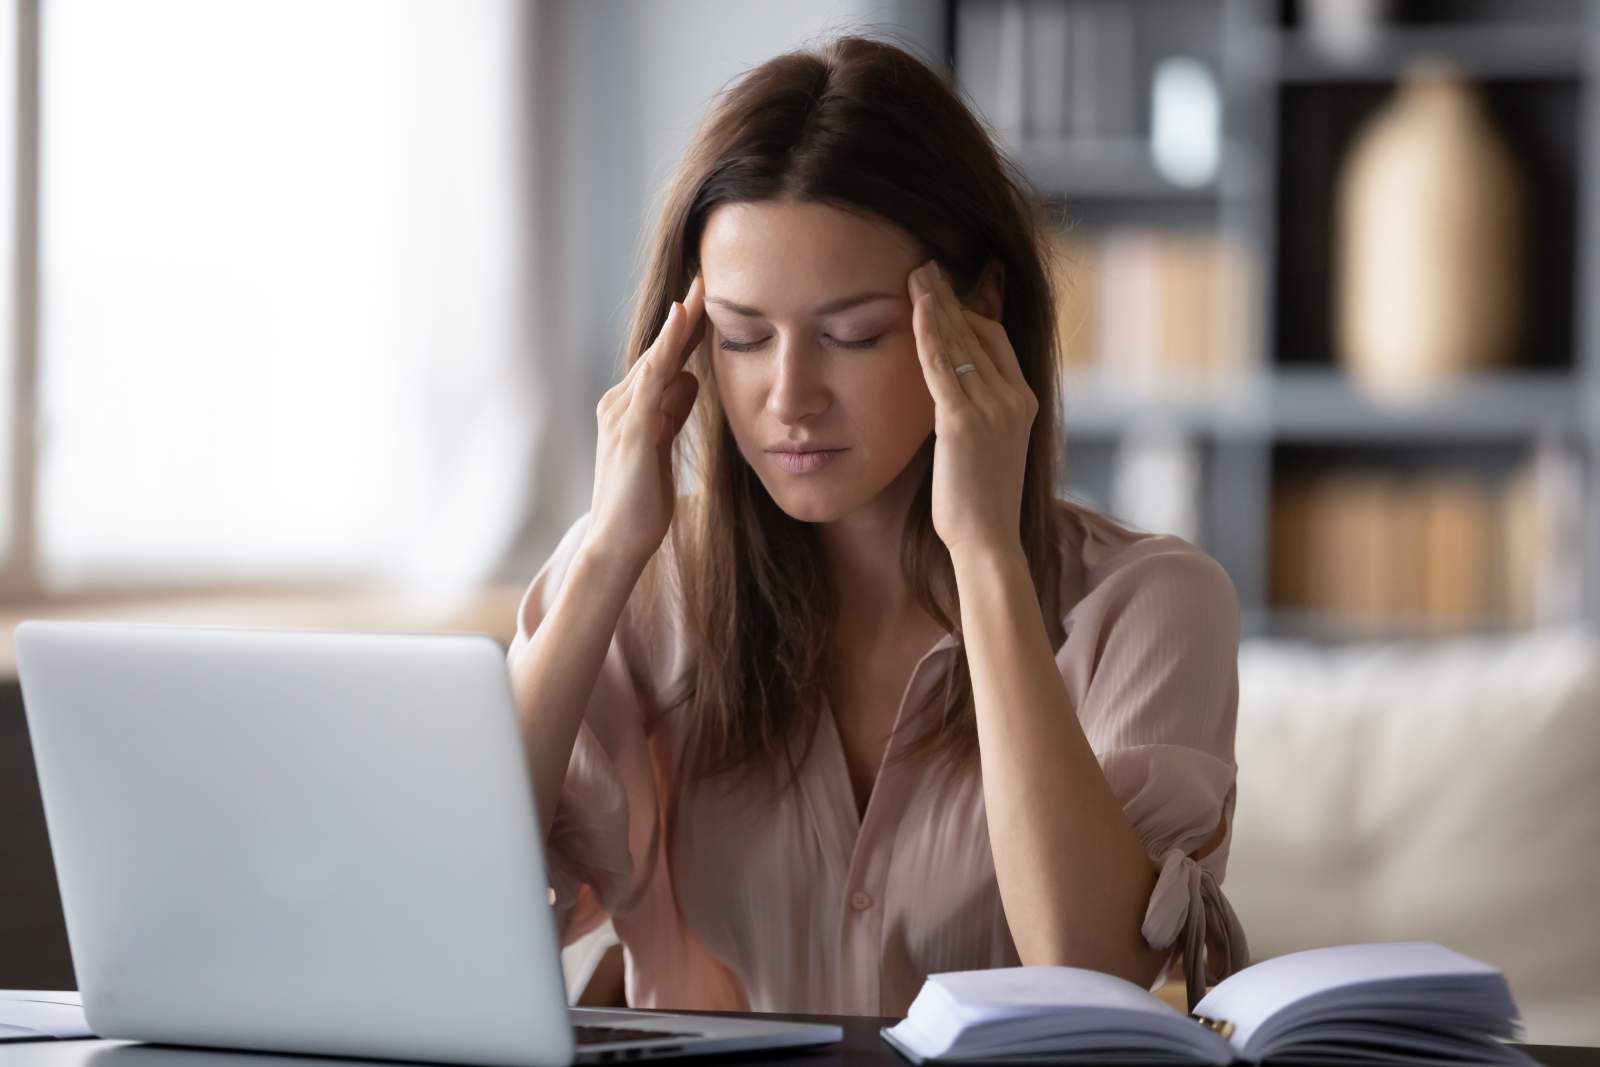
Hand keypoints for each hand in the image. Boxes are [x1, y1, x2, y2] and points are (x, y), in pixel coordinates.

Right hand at [587, 274, 705, 569]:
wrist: (617, 543)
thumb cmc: (640, 504)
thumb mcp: (663, 448)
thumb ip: (672, 412)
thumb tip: (691, 380)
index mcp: (631, 409)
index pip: (662, 360)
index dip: (684, 330)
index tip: (707, 300)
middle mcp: (620, 404)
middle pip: (658, 351)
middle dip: (682, 316)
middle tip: (705, 277)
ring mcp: (622, 415)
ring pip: (654, 359)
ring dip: (676, 325)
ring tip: (697, 291)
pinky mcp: (632, 431)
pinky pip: (651, 381)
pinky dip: (665, 351)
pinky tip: (680, 328)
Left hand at [907, 258, 1037, 560]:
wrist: (989, 541)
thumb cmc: (979, 505)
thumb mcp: (986, 449)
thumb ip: (975, 415)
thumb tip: (949, 397)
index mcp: (1024, 401)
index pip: (996, 340)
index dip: (968, 312)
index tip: (942, 293)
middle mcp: (1014, 397)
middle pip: (980, 331)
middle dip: (950, 297)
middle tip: (925, 267)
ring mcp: (993, 407)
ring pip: (961, 341)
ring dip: (936, 303)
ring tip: (916, 273)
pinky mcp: (964, 420)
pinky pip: (942, 364)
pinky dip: (928, 331)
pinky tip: (916, 306)